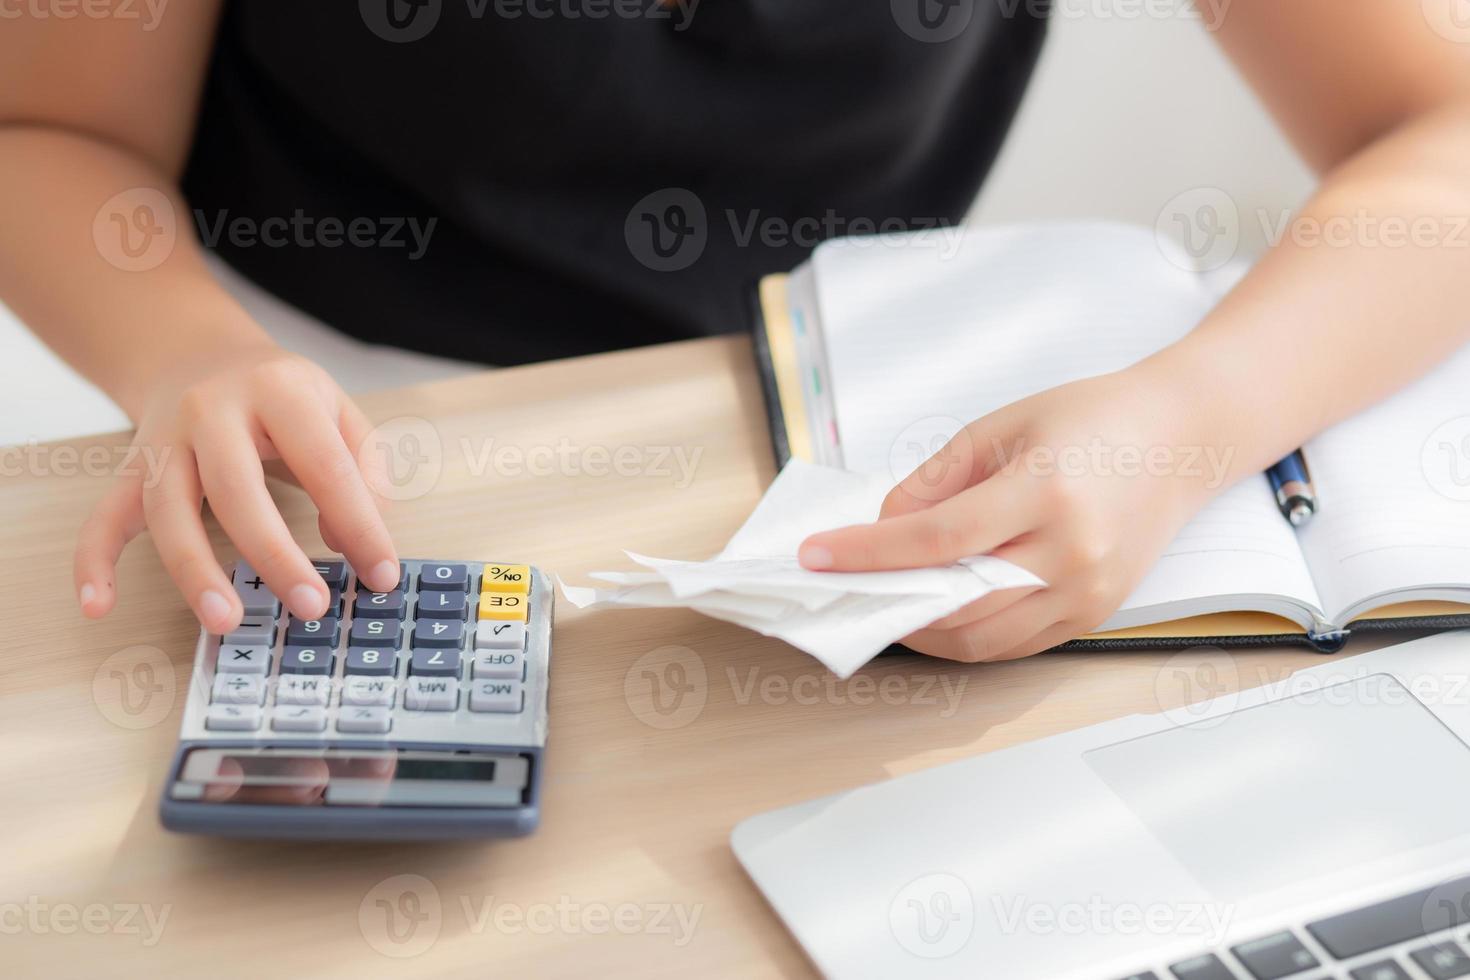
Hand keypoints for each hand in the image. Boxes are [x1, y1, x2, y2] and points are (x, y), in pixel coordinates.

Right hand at [75, 341, 399, 632]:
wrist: (200, 353)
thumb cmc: (282, 396)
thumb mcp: (339, 410)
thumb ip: (363, 468)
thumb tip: (350, 537)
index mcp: (279, 391)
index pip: (325, 465)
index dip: (359, 524)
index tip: (381, 574)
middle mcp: (213, 410)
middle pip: (237, 490)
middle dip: (275, 555)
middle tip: (311, 606)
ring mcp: (164, 440)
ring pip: (168, 511)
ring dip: (194, 571)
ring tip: (226, 621)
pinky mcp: (131, 468)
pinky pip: (104, 516)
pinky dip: (93, 562)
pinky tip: (98, 605)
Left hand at [798, 371, 1226, 661]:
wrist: (1180, 440)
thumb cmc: (1090, 421)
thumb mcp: (1002, 426)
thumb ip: (935, 481)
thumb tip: (881, 530)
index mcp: (1048, 492)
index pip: (938, 539)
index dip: (869, 553)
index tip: (817, 556)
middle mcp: (1073, 553)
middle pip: (957, 604)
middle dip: (887, 601)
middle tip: (840, 588)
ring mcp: (1089, 593)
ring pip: (981, 639)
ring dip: (921, 629)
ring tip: (880, 603)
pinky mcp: (1096, 615)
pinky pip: (1013, 645)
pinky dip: (964, 636)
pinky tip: (933, 612)